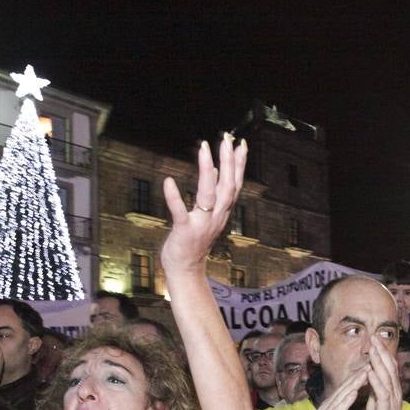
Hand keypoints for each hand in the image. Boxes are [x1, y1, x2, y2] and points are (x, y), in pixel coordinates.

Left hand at [161, 135, 246, 274]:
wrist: (186, 269)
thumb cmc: (194, 241)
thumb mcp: (207, 215)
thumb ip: (213, 194)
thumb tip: (215, 170)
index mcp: (223, 211)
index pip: (235, 184)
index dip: (239, 164)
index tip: (241, 144)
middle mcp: (217, 216)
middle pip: (227, 185)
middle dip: (229, 162)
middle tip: (227, 139)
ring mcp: (202, 224)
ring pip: (209, 194)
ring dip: (207, 170)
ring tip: (204, 149)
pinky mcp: (185, 231)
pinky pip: (180, 213)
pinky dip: (174, 197)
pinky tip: (169, 181)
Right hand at [302, 364, 369, 409]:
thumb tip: (348, 405)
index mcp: (330, 408)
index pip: (345, 390)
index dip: (358, 378)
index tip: (370, 368)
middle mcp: (326, 408)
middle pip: (344, 388)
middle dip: (358, 375)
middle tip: (370, 362)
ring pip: (341, 395)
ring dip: (354, 383)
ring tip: (366, 372)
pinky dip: (346, 400)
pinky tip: (354, 392)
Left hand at [365, 341, 403, 409]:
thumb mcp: (378, 403)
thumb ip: (376, 389)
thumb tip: (370, 375)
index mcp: (392, 391)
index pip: (389, 367)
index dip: (383, 353)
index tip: (375, 340)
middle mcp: (395, 393)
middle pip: (390, 368)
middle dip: (382, 351)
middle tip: (374, 337)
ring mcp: (392, 401)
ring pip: (387, 377)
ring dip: (380, 361)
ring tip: (373, 349)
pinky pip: (382, 393)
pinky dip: (376, 380)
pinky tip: (370, 371)